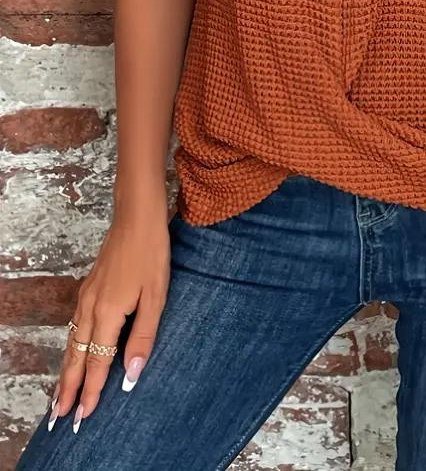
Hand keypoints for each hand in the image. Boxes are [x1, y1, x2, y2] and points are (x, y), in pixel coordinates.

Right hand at [47, 199, 170, 433]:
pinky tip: (73, 353)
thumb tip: (132, 374)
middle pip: (76, 356)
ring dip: (66, 370)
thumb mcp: (156, 297)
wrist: (137, 217)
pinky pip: (74, 327)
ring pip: (72, 342)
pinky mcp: (89, 288)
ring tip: (61, 394)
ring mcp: (86, 296)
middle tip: (61, 416)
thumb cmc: (151, 254)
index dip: (92, 391)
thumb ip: (144, 336)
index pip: (97, 362)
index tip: (85, 416)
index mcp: (108, 313)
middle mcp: (90, 307)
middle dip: (69, 388)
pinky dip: (70, 348)